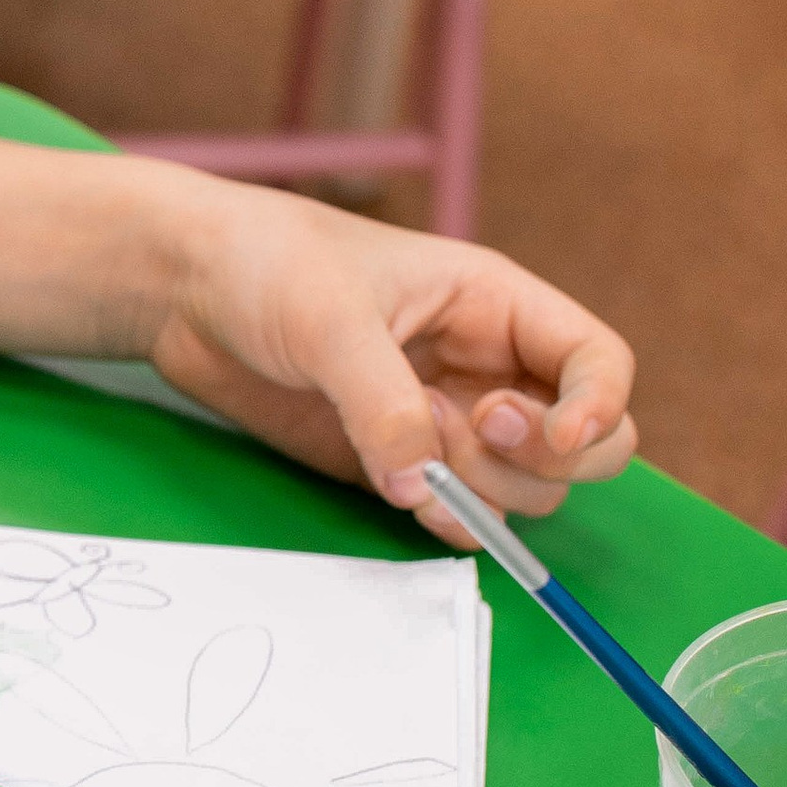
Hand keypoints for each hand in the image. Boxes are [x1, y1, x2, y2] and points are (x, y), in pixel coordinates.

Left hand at [140, 183, 635, 527]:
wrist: (187, 290)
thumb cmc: (269, 265)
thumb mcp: (330, 319)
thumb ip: (380, 403)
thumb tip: (418, 484)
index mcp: (496, 306)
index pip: (598, 362)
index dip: (599, 407)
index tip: (554, 435)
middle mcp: (488, 367)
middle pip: (585, 444)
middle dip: (543, 459)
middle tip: (465, 432)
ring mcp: (448, 423)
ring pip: (524, 490)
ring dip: (484, 491)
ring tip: (405, 444)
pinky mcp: (400, 464)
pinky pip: (459, 514)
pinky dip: (447, 521)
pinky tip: (400, 491)